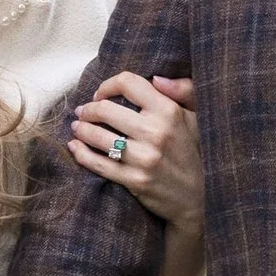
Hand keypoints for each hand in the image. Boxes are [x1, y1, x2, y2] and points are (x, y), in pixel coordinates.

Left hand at [66, 70, 201, 229]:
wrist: (200, 197)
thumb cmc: (196, 152)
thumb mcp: (197, 117)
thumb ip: (184, 91)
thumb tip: (157, 78)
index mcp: (169, 111)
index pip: (129, 83)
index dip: (108, 84)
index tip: (101, 93)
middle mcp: (155, 132)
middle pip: (105, 109)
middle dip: (88, 109)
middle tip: (83, 111)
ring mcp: (144, 158)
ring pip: (97, 136)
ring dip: (81, 129)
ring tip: (77, 127)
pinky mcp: (134, 180)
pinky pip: (98, 164)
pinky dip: (81, 153)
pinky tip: (75, 147)